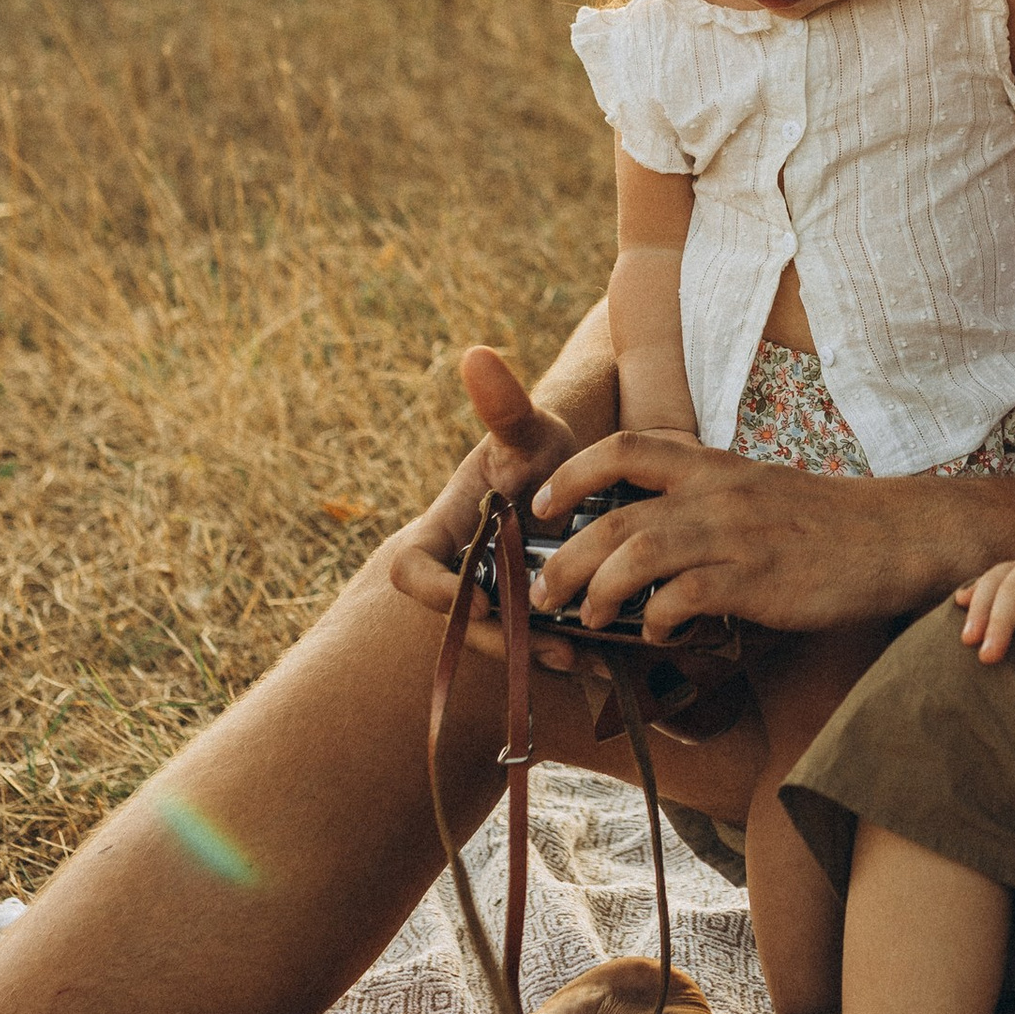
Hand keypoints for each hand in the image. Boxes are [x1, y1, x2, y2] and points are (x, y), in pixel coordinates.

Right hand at [386, 345, 574, 661]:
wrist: (578, 476)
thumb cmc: (541, 447)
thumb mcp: (529, 431)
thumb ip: (506, 406)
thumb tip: (477, 354)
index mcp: (443, 530)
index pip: (410, 569)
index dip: (437, 590)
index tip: (484, 597)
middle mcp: (459, 571)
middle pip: (460, 619)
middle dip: (502, 637)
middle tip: (551, 646)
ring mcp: (491, 599)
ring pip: (499, 640)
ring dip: (535, 653)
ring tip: (582, 657)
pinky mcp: (525, 618)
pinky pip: (532, 645)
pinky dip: (565, 653)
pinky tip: (603, 659)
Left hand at [519, 430, 953, 639]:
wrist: (898, 536)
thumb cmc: (826, 523)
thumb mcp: (757, 491)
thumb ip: (704, 505)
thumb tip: (647, 541)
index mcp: (714, 466)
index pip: (625, 448)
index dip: (572, 474)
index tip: (543, 506)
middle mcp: (716, 493)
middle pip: (611, 517)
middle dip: (562, 559)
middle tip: (542, 593)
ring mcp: (736, 535)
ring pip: (635, 556)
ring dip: (597, 592)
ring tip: (588, 619)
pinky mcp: (757, 579)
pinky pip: (684, 598)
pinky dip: (657, 619)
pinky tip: (657, 632)